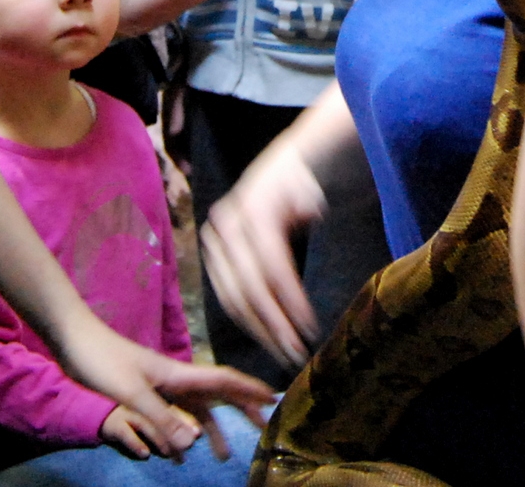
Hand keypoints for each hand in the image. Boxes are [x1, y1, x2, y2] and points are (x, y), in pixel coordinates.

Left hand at [58, 319, 272, 457]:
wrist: (73, 340)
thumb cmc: (101, 360)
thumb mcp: (131, 392)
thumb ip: (160, 418)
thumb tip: (193, 444)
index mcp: (178, 374)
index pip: (223, 381)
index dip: (249, 389)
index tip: (274, 398)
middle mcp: (174, 379)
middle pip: (216, 395)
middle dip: (241, 409)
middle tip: (262, 428)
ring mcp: (159, 386)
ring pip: (194, 409)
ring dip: (211, 429)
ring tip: (223, 455)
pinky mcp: (143, 393)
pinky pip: (171, 417)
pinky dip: (180, 434)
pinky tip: (178, 453)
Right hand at [201, 141, 325, 366]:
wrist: (280, 170)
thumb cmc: (303, 184)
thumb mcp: (312, 190)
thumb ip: (310, 204)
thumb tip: (311, 210)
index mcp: (254, 210)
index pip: (271, 266)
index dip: (289, 301)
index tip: (310, 330)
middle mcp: (227, 227)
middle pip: (248, 288)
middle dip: (274, 326)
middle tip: (296, 354)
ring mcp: (216, 242)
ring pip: (233, 297)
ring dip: (259, 330)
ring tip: (285, 353)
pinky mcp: (213, 256)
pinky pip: (226, 295)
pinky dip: (247, 319)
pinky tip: (267, 336)